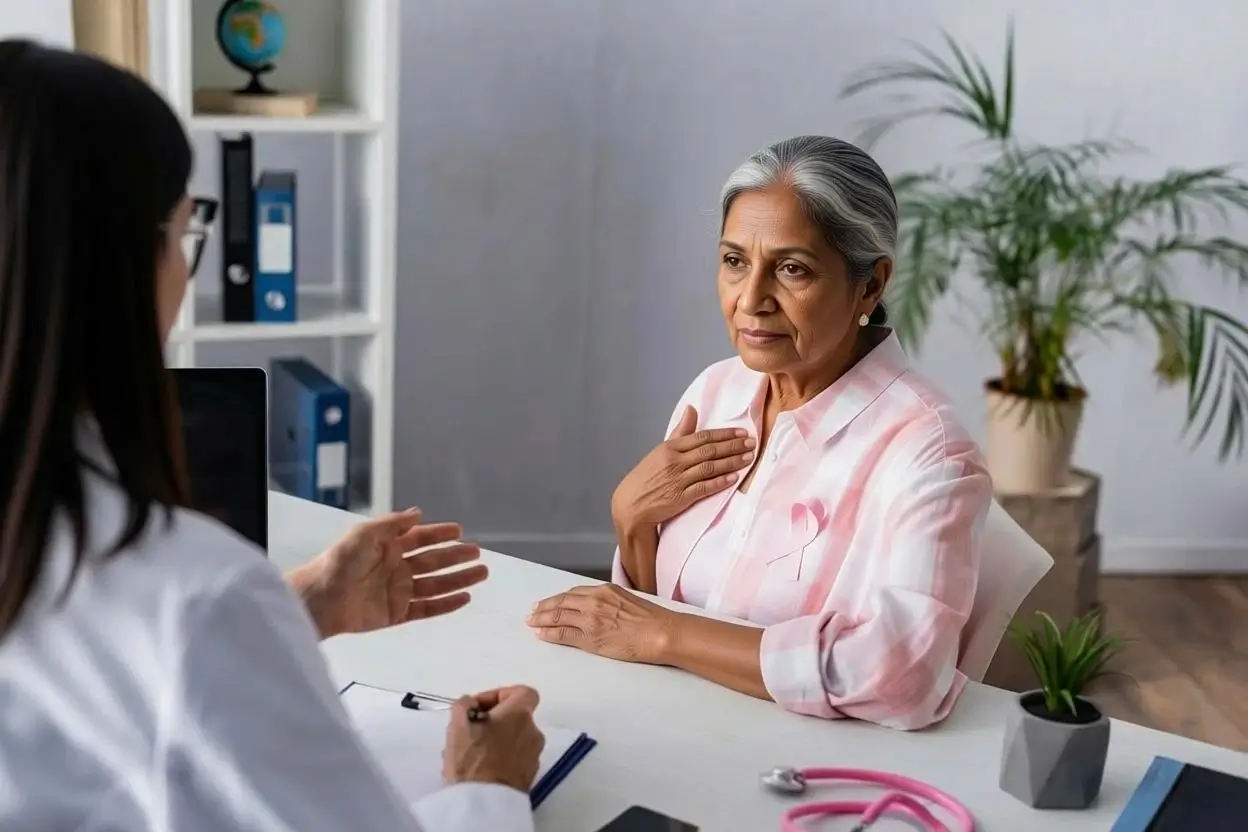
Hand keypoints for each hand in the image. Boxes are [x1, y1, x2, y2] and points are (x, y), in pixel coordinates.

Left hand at [289, 508, 486, 637]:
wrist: (321, 599)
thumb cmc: (339, 562)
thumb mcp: (364, 534)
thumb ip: (392, 524)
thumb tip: (418, 513)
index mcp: (388, 547)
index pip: (420, 538)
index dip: (439, 534)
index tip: (459, 530)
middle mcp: (396, 568)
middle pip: (433, 561)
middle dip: (456, 557)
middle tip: (478, 553)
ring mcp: (398, 592)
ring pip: (436, 585)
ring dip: (459, 579)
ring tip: (481, 573)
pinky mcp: (397, 614)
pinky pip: (427, 609)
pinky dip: (446, 604)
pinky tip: (464, 597)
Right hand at [442, 685, 545, 791]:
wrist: (484, 802)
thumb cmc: (472, 757)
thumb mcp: (460, 721)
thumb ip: (466, 703)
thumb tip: (471, 704)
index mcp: (521, 715)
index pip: (523, 692)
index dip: (500, 695)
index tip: (479, 707)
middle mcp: (533, 733)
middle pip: (515, 719)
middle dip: (492, 722)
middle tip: (469, 732)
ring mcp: (533, 757)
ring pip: (512, 742)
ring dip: (493, 742)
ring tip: (468, 754)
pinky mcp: (528, 779)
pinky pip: (513, 761)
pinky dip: (498, 760)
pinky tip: (477, 770)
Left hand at [526, 584, 677, 663]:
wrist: (660, 632)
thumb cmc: (652, 620)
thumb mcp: (627, 600)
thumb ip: (609, 602)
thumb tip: (599, 608)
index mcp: (604, 590)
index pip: (573, 593)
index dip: (557, 598)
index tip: (548, 602)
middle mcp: (594, 601)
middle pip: (560, 602)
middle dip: (544, 607)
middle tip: (532, 612)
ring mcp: (590, 619)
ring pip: (557, 617)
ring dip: (541, 619)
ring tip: (532, 622)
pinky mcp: (590, 637)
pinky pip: (563, 634)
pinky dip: (549, 634)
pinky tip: (542, 635)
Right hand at [610, 406, 754, 529]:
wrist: (631, 505)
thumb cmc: (646, 477)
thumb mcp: (660, 451)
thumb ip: (679, 431)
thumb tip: (691, 409)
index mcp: (669, 447)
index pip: (702, 437)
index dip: (725, 434)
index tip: (742, 432)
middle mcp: (674, 461)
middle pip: (709, 450)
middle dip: (734, 446)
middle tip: (752, 443)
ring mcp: (678, 480)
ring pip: (710, 467)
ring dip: (732, 462)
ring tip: (748, 458)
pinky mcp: (680, 497)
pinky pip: (704, 487)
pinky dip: (720, 482)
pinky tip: (734, 478)